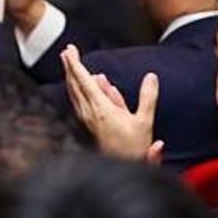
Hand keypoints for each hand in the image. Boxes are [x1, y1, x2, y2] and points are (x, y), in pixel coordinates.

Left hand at [61, 44, 163, 164]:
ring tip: (70, 64)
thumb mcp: (145, 121)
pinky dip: (76, 90)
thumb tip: (151, 77)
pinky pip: (78, 102)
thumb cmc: (134, 148)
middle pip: (74, 84)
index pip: (84, 80)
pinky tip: (80, 86)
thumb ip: (147, 97)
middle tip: (67, 51)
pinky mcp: (87, 124)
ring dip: (71, 76)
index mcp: (100, 108)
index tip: (69, 50)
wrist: (123, 167)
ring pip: (74, 93)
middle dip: (70, 66)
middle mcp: (89, 112)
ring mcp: (86, 119)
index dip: (75, 63)